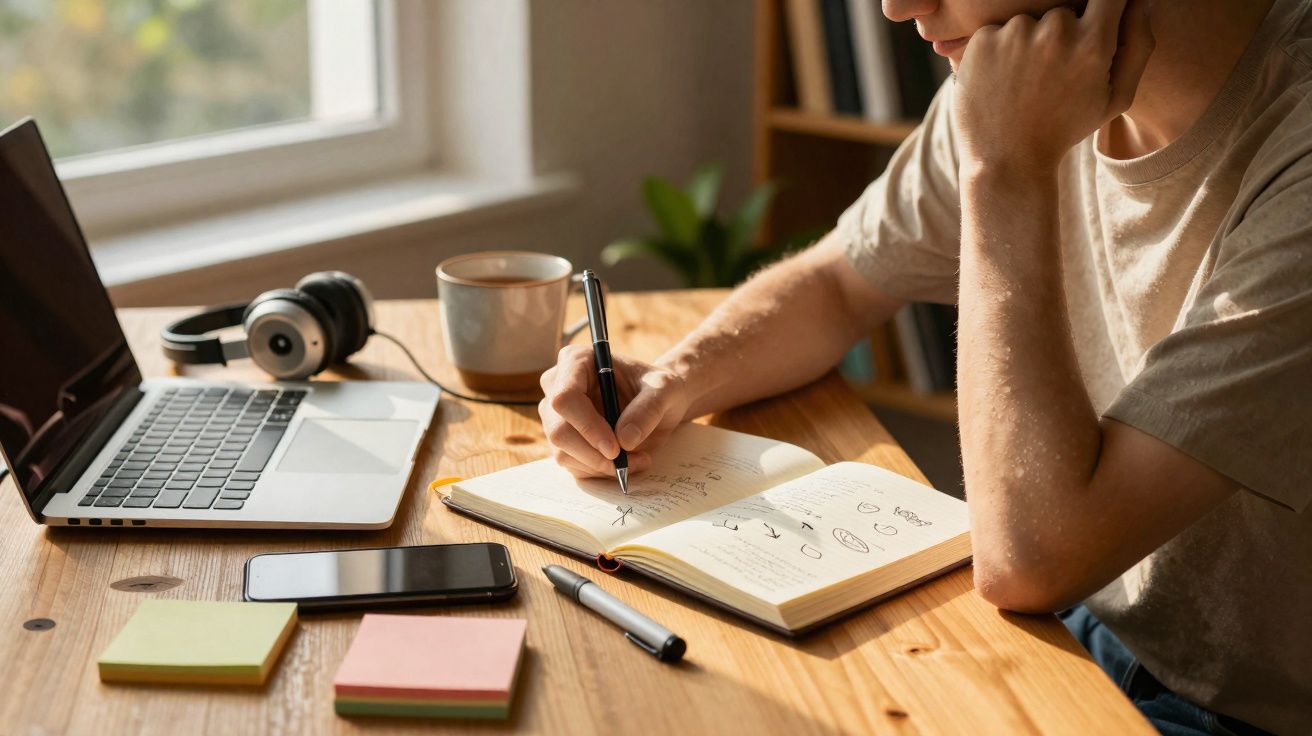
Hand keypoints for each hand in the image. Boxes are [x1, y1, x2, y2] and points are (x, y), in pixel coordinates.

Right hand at [538, 345, 690, 477]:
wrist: (658, 403)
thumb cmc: (658, 388)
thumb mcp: (664, 390)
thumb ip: (648, 409)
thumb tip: (624, 439)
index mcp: (576, 361)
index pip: (565, 397)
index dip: (587, 426)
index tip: (615, 448)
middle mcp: (557, 386)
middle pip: (558, 430)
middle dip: (593, 453)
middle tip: (626, 461)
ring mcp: (556, 416)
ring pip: (563, 452)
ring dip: (601, 465)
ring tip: (636, 459)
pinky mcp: (563, 440)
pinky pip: (572, 465)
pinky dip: (599, 471)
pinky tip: (625, 462)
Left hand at [952, 0, 1154, 174]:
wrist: (1007, 160)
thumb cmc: (1066, 128)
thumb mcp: (1115, 97)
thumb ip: (1138, 43)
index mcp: (1093, 43)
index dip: (1106, 4)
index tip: (1099, 16)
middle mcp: (1055, 31)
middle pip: (1066, 11)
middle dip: (1064, 34)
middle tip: (1053, 75)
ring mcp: (1015, 33)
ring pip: (1030, 20)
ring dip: (1030, 42)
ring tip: (1025, 83)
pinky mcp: (983, 40)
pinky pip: (998, 30)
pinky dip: (1000, 50)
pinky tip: (1002, 82)